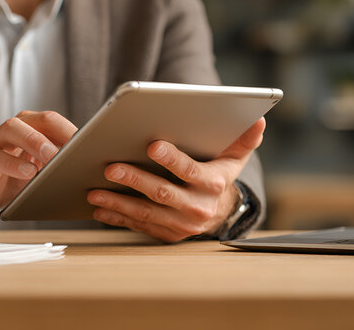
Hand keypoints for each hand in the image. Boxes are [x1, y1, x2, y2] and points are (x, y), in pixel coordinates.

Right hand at [0, 111, 76, 219]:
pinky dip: (13, 164)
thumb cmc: (6, 182)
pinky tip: (28, 173)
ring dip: (35, 140)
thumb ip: (53, 167)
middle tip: (74, 147)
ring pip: (12, 129)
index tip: (90, 143)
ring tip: (52, 156)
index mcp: (28, 131)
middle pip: (36, 119)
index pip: (53, 122)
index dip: (72, 130)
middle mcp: (11, 131)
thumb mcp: (35, 174)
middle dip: (58, 130)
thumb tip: (82, 171)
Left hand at [88, 117, 265, 241]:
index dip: (172, 159)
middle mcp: (197, 208)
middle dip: (135, 180)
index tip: (152, 146)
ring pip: (146, 213)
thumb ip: (243, 138)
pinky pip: (138, 226)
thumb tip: (259, 119)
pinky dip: (117, 218)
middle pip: (162, 194)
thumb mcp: (234, 157)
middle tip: (110, 168)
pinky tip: (99, 208)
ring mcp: (181, 224)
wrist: (220, 213)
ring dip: (118, 202)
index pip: (191, 171)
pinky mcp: (166, 234)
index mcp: (212, 184)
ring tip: (94, 192)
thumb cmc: (219, 175)